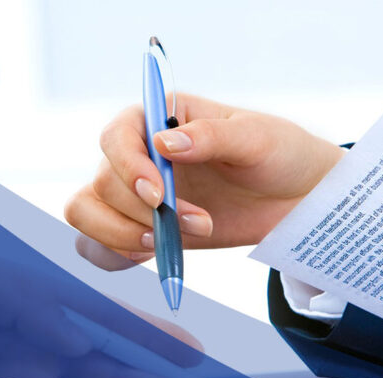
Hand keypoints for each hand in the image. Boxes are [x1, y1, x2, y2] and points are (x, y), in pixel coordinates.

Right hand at [65, 93, 343, 265]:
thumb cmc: (278, 154)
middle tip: (199, 224)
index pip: (116, 137)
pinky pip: (102, 242)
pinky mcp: (143, 226)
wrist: (295, 199)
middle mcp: (140, 154)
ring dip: (122, 235)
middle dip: (144, 212)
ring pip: (88, 212)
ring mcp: (137, 193)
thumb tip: (164, 143)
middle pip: (103, 183)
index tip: (159, 195)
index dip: (128, 167)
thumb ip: (211, 136)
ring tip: (167, 244)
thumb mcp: (256, 137)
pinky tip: (152, 254)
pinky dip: (115, 253)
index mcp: (160, 118)